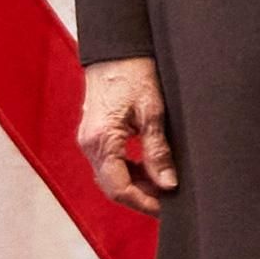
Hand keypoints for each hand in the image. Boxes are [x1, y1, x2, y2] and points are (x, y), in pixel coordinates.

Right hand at [78, 58, 179, 212]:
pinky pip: (110, 162)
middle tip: (170, 201)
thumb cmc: (134, 73)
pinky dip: (129, 170)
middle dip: (141, 197)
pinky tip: (150, 168)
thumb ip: (158, 150)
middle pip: (113, 186)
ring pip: (111, 176)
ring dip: (136, 184)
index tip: (167, 209)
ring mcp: (89, 140)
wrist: (116, 49)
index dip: (144, 202)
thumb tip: (168, 183)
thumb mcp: (153, 112)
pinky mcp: (94, 134)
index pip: (119, 188)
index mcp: (101, 141)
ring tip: (164, 185)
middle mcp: (89, 144)